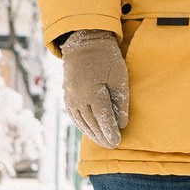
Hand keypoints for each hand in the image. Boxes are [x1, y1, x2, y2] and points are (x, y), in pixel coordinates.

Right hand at [61, 30, 127, 148]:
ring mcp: (69, 97)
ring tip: (103, 142)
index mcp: (92, 92)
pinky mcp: (66, 95)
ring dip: (92, 133)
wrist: (85, 42)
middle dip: (102, 136)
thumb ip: (121, 102)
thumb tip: (122, 124)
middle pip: (91, 122)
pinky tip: (90, 131)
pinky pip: (74, 115)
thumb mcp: (120, 77)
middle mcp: (77, 97)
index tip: (117, 143)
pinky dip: (82, 125)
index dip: (110, 132)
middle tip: (112, 146)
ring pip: (81, 121)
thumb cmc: (107, 58)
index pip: (102, 118)